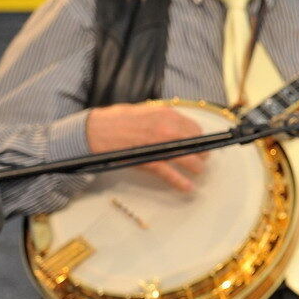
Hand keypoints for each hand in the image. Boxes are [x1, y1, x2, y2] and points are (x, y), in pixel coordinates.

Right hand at [86, 103, 207, 191]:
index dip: (198, 138)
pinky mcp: (149, 161)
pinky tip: (188, 187)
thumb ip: (165, 119)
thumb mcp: (147, 111)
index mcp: (167, 115)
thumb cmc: (119, 120)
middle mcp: (168, 129)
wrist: (96, 130)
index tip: (200, 143)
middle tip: (202, 158)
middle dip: (201, 153)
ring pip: (188, 159)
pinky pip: (170, 173)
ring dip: (196, 167)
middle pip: (195, 144)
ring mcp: (160, 146)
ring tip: (198, 171)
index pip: (194, 129)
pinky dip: (180, 182)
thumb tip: (179, 126)